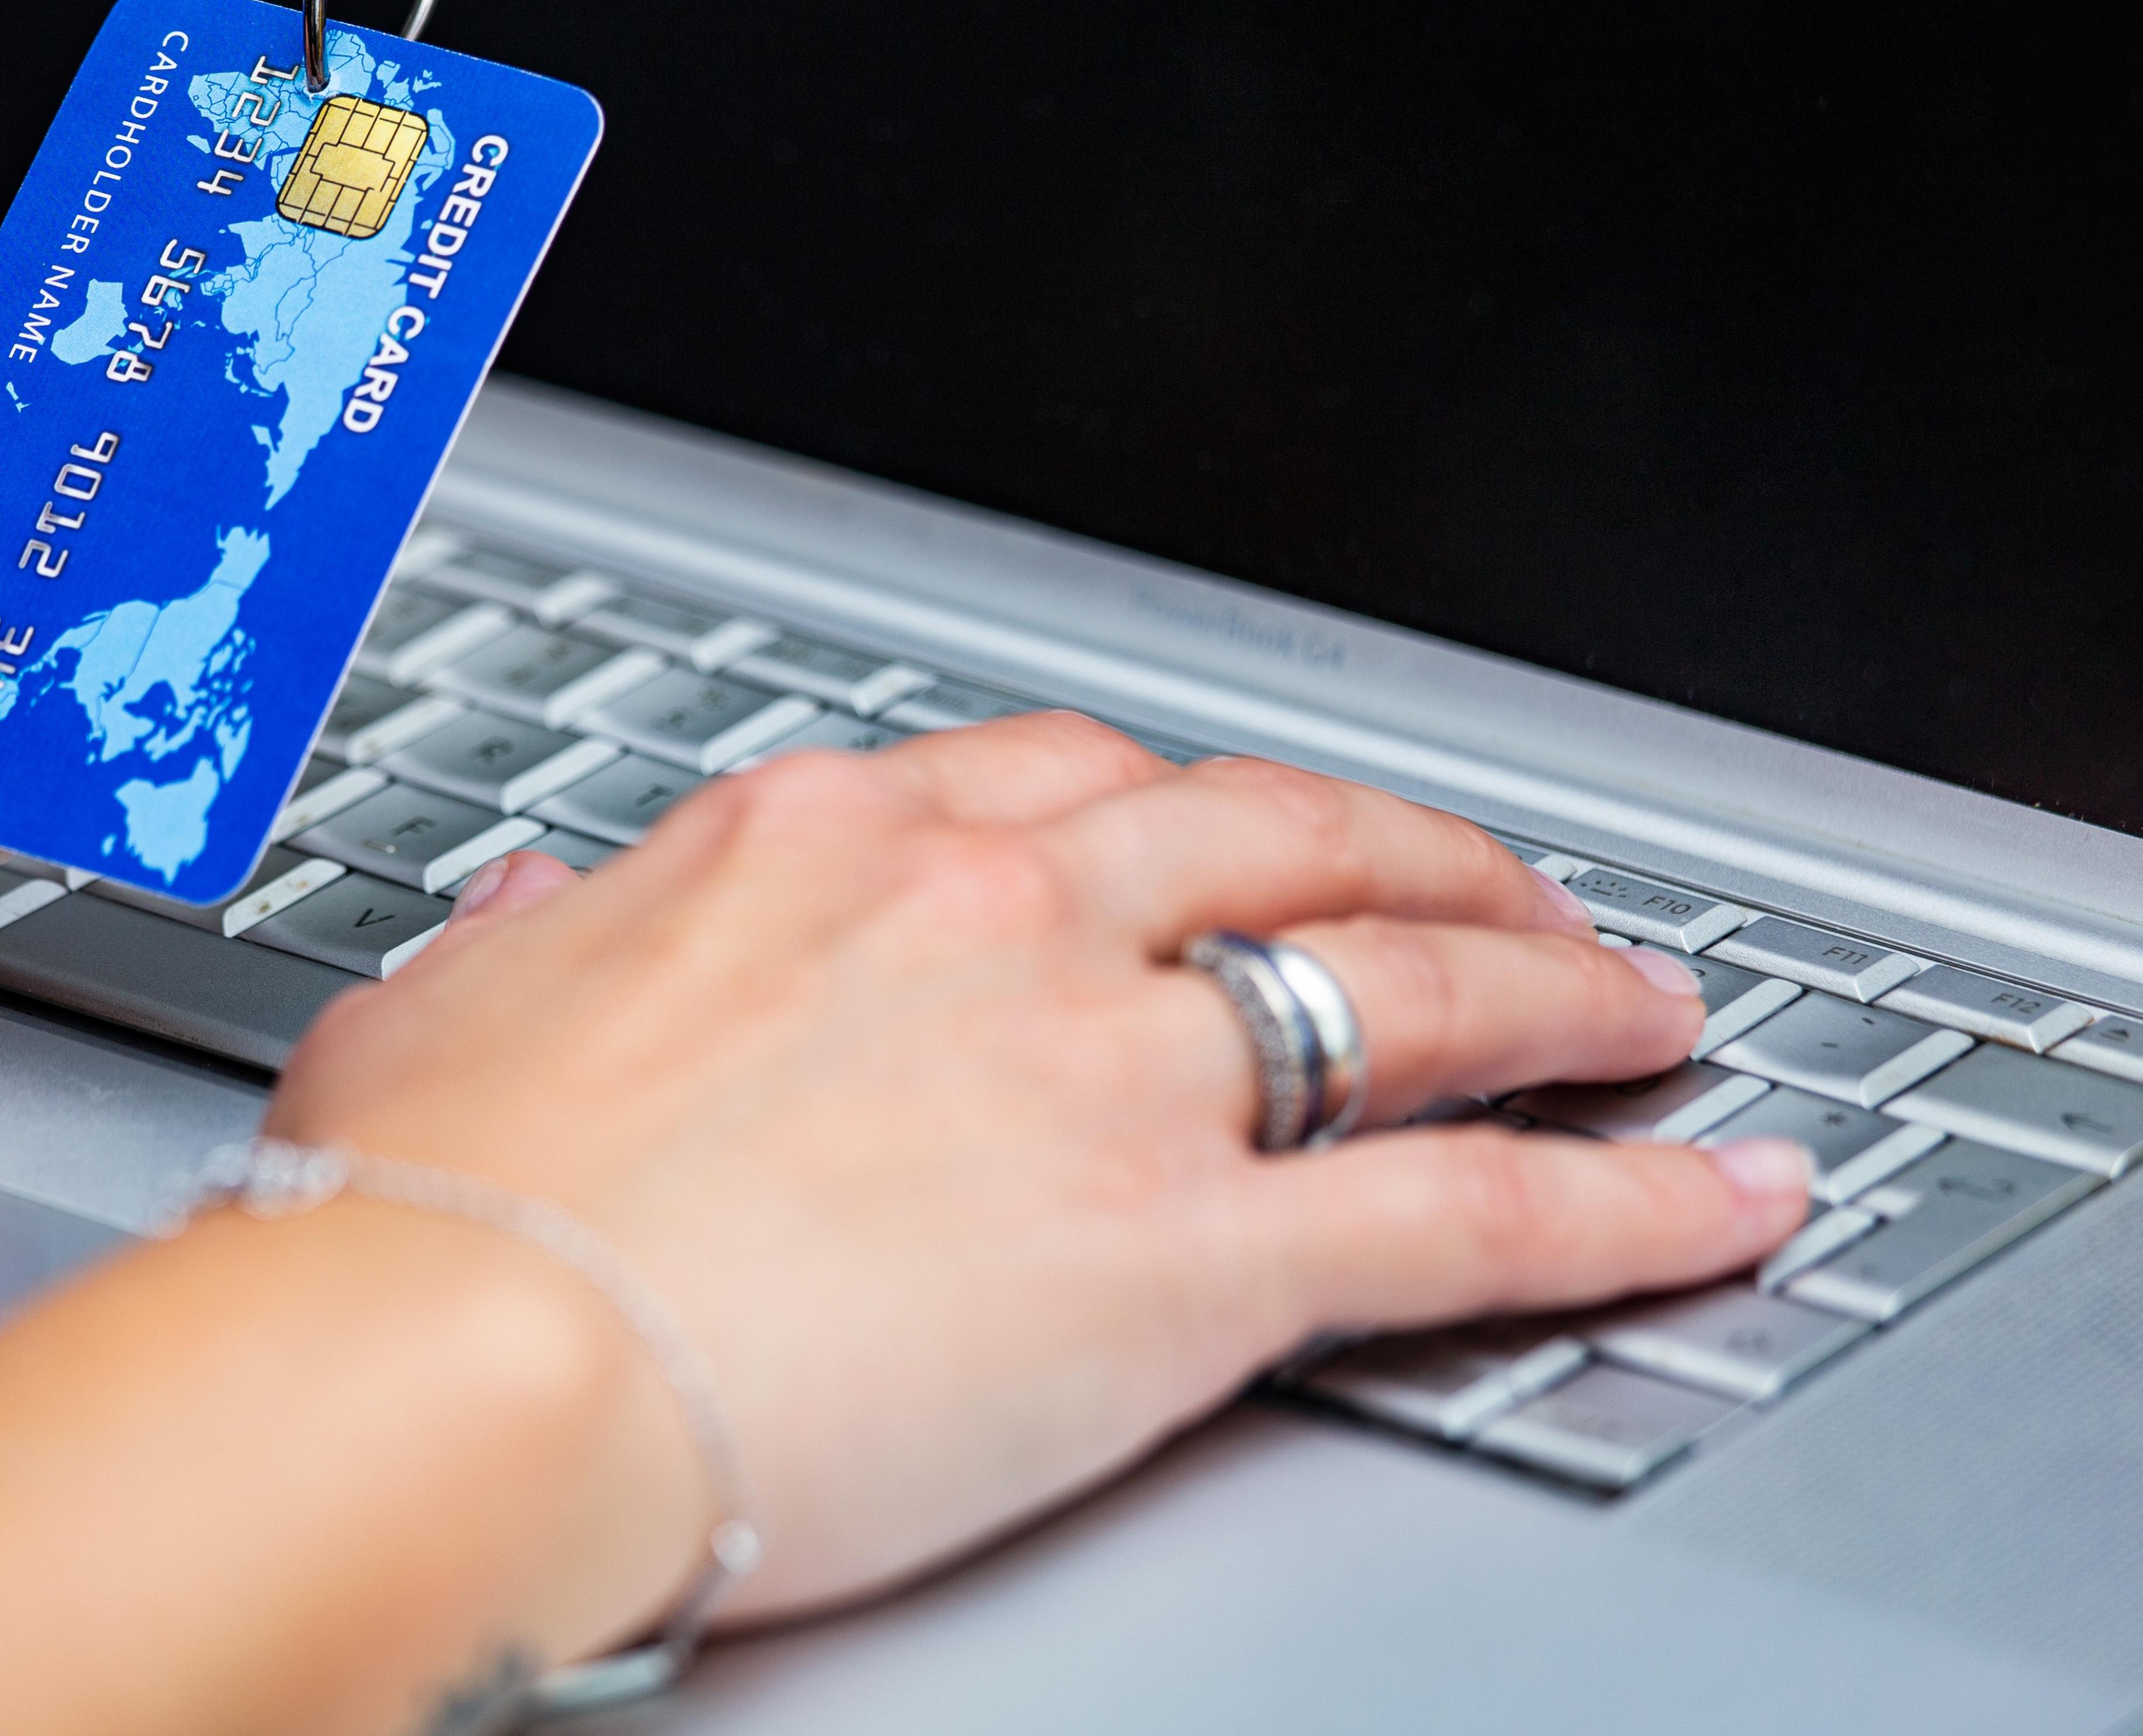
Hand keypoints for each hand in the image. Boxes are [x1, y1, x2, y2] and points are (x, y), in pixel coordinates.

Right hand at [274, 716, 1811, 1625]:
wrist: (451, 1360)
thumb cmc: (428, 1216)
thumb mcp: (447, 1019)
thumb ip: (530, 942)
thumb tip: (546, 899)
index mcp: (819, 846)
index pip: (1068, 782)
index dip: (1195, 811)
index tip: (1244, 841)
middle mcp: (985, 910)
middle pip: (1276, 834)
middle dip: (1418, 854)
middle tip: (1503, 893)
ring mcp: (1096, 1064)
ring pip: (1400, 984)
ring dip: (1553, 986)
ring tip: (1646, 1009)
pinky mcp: (1178, 1250)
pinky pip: (1461, 1207)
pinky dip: (1622, 1198)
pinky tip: (1714, 1192)